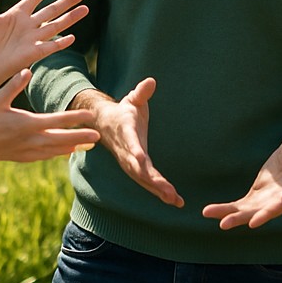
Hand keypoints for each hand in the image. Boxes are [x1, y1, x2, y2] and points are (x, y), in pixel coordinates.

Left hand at [0, 0, 87, 93]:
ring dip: (70, 18)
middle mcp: (28, 25)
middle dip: (68, 1)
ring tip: (86, 9)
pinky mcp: (33, 54)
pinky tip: (73, 37)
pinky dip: (61, 43)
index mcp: (17, 14)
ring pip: (56, 25)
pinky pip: (51, 47)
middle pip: (52, 9)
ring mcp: (32, 39)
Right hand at [0, 70, 99, 164]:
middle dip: (80, 137)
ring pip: (55, 150)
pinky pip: (45, 156)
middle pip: (61, 138)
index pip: (56, 120)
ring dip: (73, 146)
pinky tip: (67, 151)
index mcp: (25, 123)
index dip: (75, 118)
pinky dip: (58, 153)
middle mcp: (29, 139)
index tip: (90, 116)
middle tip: (98, 136)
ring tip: (89, 145)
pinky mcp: (22, 157)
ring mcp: (26, 151)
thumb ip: (13, 85)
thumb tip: (27, 69)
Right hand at [84, 78, 183, 207]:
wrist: (105, 125)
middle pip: (138, 168)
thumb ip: (141, 93)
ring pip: (143, 179)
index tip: (141, 159)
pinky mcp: (135, 169)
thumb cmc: (124, 111)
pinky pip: (147, 182)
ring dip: (158, 190)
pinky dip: (159, 192)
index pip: (130, 142)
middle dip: (153, 181)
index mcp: (126, 131)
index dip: (135, 151)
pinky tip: (176, 201)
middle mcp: (126, 150)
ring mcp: (129, 162)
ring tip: (175, 200)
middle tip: (170, 192)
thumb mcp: (132, 99)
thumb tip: (151, 81)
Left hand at [202, 130, 281, 229]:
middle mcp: (277, 202)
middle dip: (253, 217)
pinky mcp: (251, 202)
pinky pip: (236, 208)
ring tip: (220, 223)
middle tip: (240, 223)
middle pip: (265, 212)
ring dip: (233, 218)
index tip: (279, 203)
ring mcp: (263, 205)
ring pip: (247, 214)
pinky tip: (207, 212)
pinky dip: (223, 211)